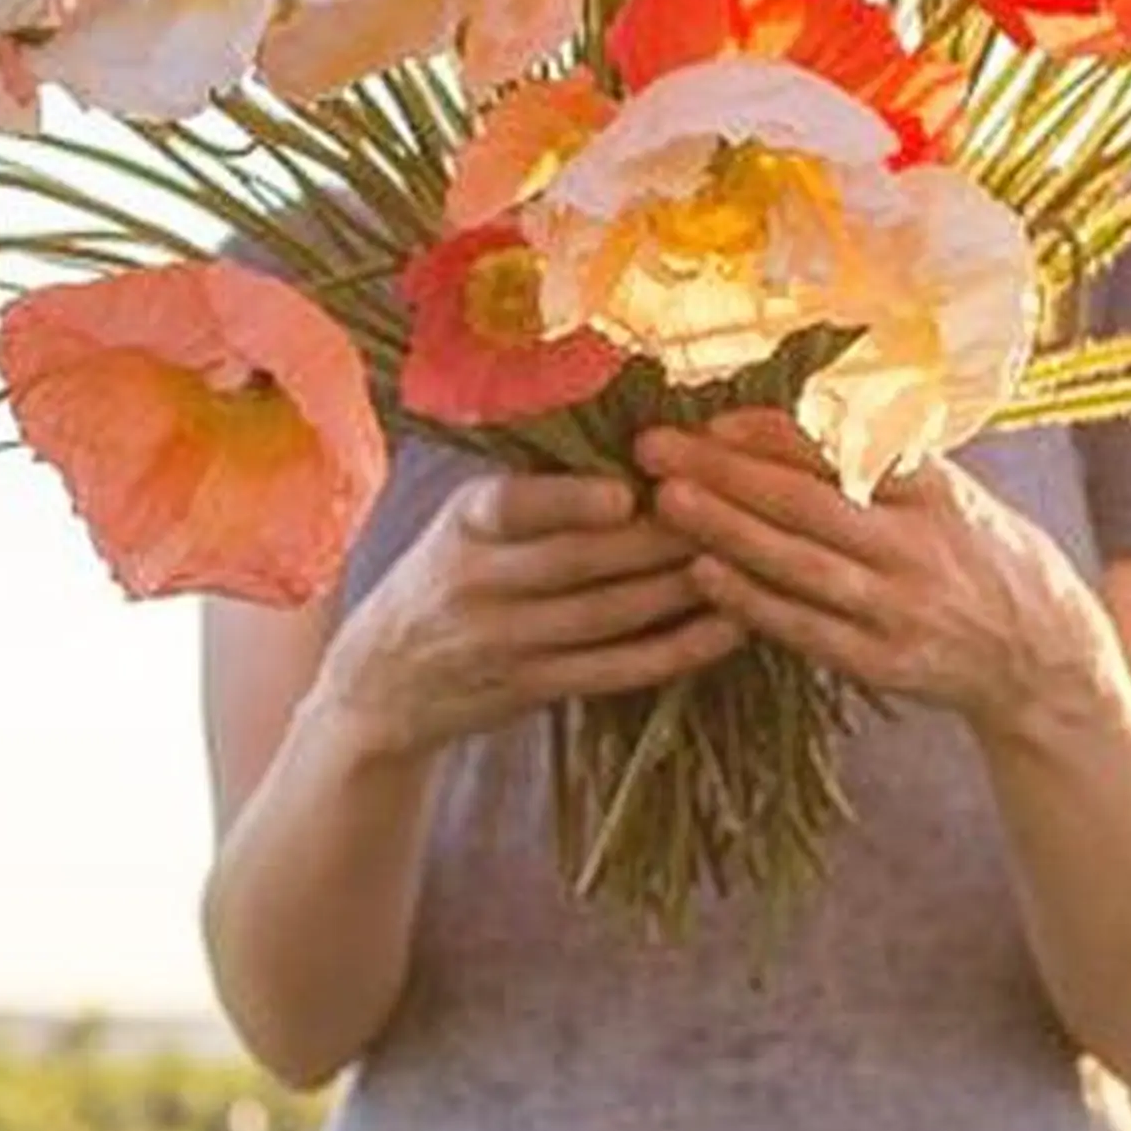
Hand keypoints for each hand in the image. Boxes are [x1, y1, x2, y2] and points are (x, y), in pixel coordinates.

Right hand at [321, 468, 737, 761]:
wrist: (380, 685)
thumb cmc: (443, 579)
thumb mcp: (462, 523)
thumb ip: (533, 491)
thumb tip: (639, 440)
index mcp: (464, 522)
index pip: (513, 505)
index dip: (571, 500)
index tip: (629, 491)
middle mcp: (477, 582)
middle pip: (580, 562)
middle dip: (662, 537)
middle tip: (734, 511)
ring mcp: (505, 643)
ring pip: (609, 615)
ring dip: (684, 589)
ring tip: (750, 559)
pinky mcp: (533, 690)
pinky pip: (617, 670)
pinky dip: (677, 650)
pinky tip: (729, 628)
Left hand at [633, 412, 1114, 738]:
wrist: (1042, 658)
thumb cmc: (982, 559)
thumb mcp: (955, 495)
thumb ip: (885, 461)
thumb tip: (794, 412)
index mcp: (937, 491)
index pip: (845, 451)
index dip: (773, 434)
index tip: (711, 419)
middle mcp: (921, 546)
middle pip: (810, 503)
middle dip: (727, 473)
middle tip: (657, 448)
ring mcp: (902, 610)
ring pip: (802, 565)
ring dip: (729, 533)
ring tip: (667, 503)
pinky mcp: (886, 664)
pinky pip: (808, 629)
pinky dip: (753, 603)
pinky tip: (703, 579)